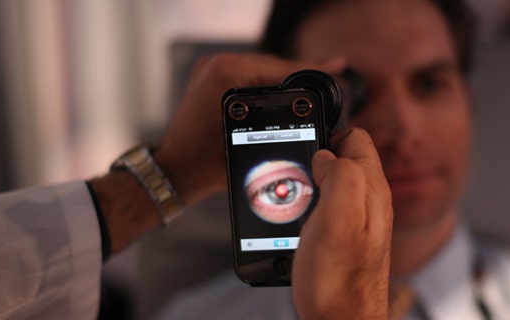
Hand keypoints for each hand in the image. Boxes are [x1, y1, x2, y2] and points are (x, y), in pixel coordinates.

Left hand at [90, 53, 344, 253]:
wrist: (174, 169)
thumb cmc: (205, 164)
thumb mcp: (251, 145)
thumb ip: (282, 125)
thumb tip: (315, 116)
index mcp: (227, 76)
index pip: (280, 68)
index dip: (311, 69)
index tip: (335, 66)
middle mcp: (218, 66)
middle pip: (272, 65)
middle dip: (299, 75)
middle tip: (330, 75)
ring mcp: (212, 69)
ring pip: (261, 69)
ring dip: (283, 79)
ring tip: (311, 86)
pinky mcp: (211, 76)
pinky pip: (248, 75)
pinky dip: (265, 83)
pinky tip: (283, 93)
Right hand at [292, 128, 392, 318]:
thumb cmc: (338, 280)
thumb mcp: (338, 218)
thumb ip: (338, 175)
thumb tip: (325, 156)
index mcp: (370, 189)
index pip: (354, 137)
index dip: (326, 136)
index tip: (305, 152)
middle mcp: (368, 201)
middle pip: (342, 158)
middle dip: (315, 160)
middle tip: (297, 180)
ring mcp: (358, 220)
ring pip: (331, 183)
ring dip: (310, 184)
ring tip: (296, 202)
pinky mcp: (344, 237)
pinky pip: (326, 207)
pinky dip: (310, 207)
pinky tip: (299, 222)